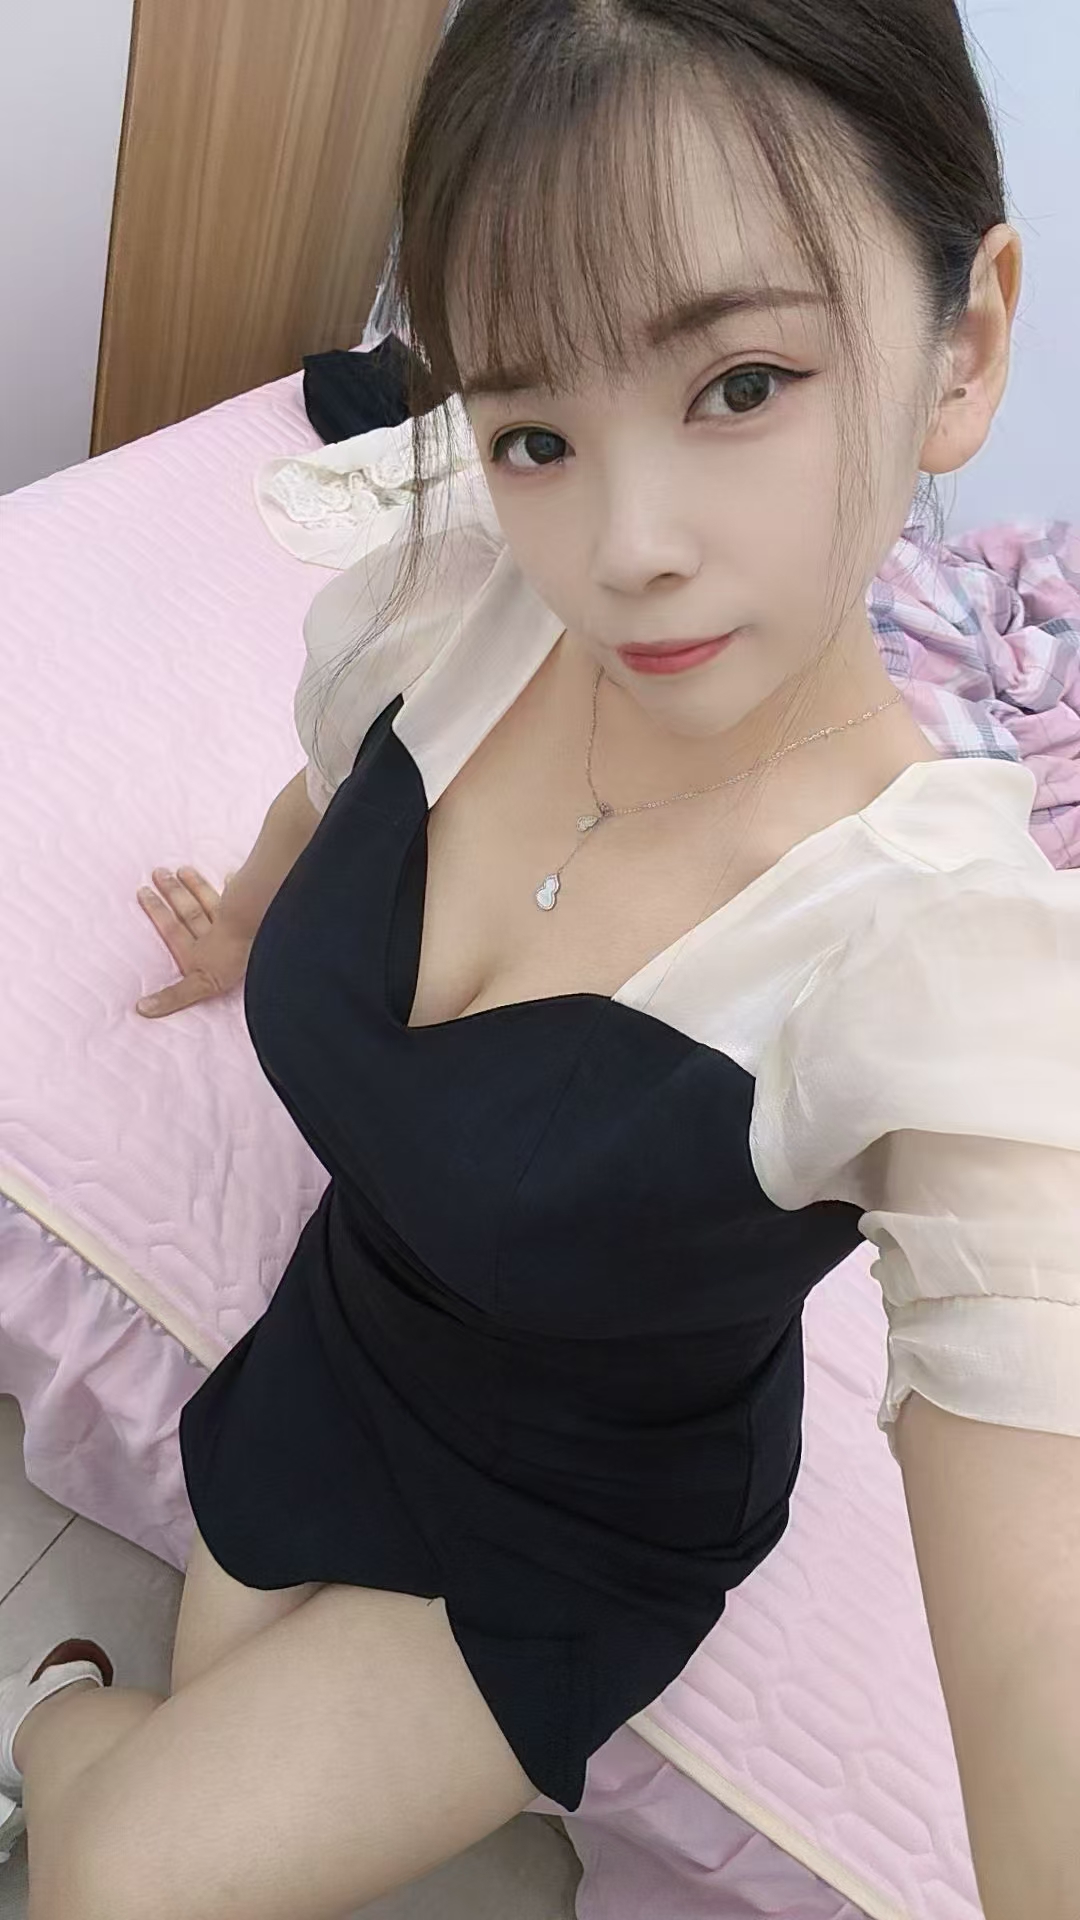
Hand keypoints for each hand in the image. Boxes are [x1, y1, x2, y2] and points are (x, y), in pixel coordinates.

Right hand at [135, 867, 252, 1017]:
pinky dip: (235, 886)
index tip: (142, 891)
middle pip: (190, 910)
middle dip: (173, 893)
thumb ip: (174, 996)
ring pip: (211, 901)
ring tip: (184, 870)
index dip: (157, 912)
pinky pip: (243, 897)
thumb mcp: (201, 985)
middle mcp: (213, 932)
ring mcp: (234, 920)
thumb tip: (142, 1009)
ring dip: (196, 886)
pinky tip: (230, 875)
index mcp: (198, 951)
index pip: (172, 929)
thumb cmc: (232, 963)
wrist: (264, 939)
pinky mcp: (255, 913)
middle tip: (159, 872)